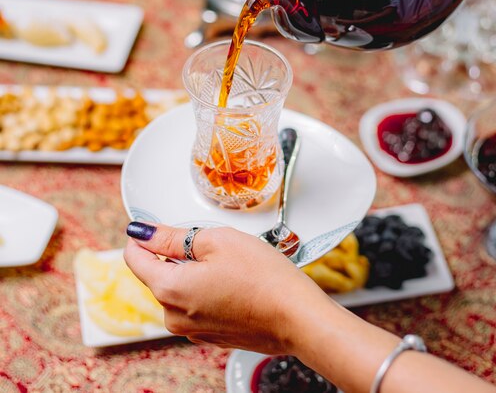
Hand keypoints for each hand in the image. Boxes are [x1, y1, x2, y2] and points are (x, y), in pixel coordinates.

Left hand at [124, 223, 327, 353]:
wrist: (297, 317)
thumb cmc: (263, 278)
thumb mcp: (215, 241)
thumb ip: (172, 237)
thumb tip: (142, 232)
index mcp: (170, 290)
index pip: (134, 258)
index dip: (143, 236)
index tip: (156, 225)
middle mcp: (174, 316)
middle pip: (158, 274)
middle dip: (174, 253)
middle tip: (208, 240)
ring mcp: (192, 330)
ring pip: (179, 288)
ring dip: (192, 271)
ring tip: (227, 262)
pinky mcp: (210, 335)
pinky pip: (196, 304)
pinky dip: (206, 288)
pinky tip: (233, 281)